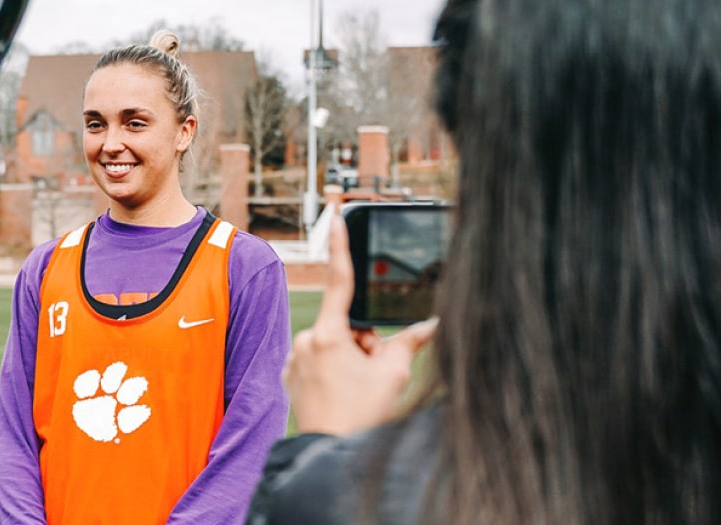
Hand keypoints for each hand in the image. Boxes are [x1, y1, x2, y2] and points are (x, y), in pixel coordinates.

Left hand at [285, 213, 437, 435]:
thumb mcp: (392, 375)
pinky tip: (338, 393)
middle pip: (345, 325)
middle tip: (370, 373)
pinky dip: (331, 370)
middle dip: (363, 342)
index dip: (340, 246)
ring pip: (331, 345)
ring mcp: (294, 359)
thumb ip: (408, 343)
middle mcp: (305, 341)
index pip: (339, 281)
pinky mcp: (289, 376)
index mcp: (329, 334)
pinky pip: (316, 361)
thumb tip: (430, 327)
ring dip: (348, 358)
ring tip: (354, 389)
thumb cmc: (360, 415)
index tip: (334, 217)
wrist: (328, 454)